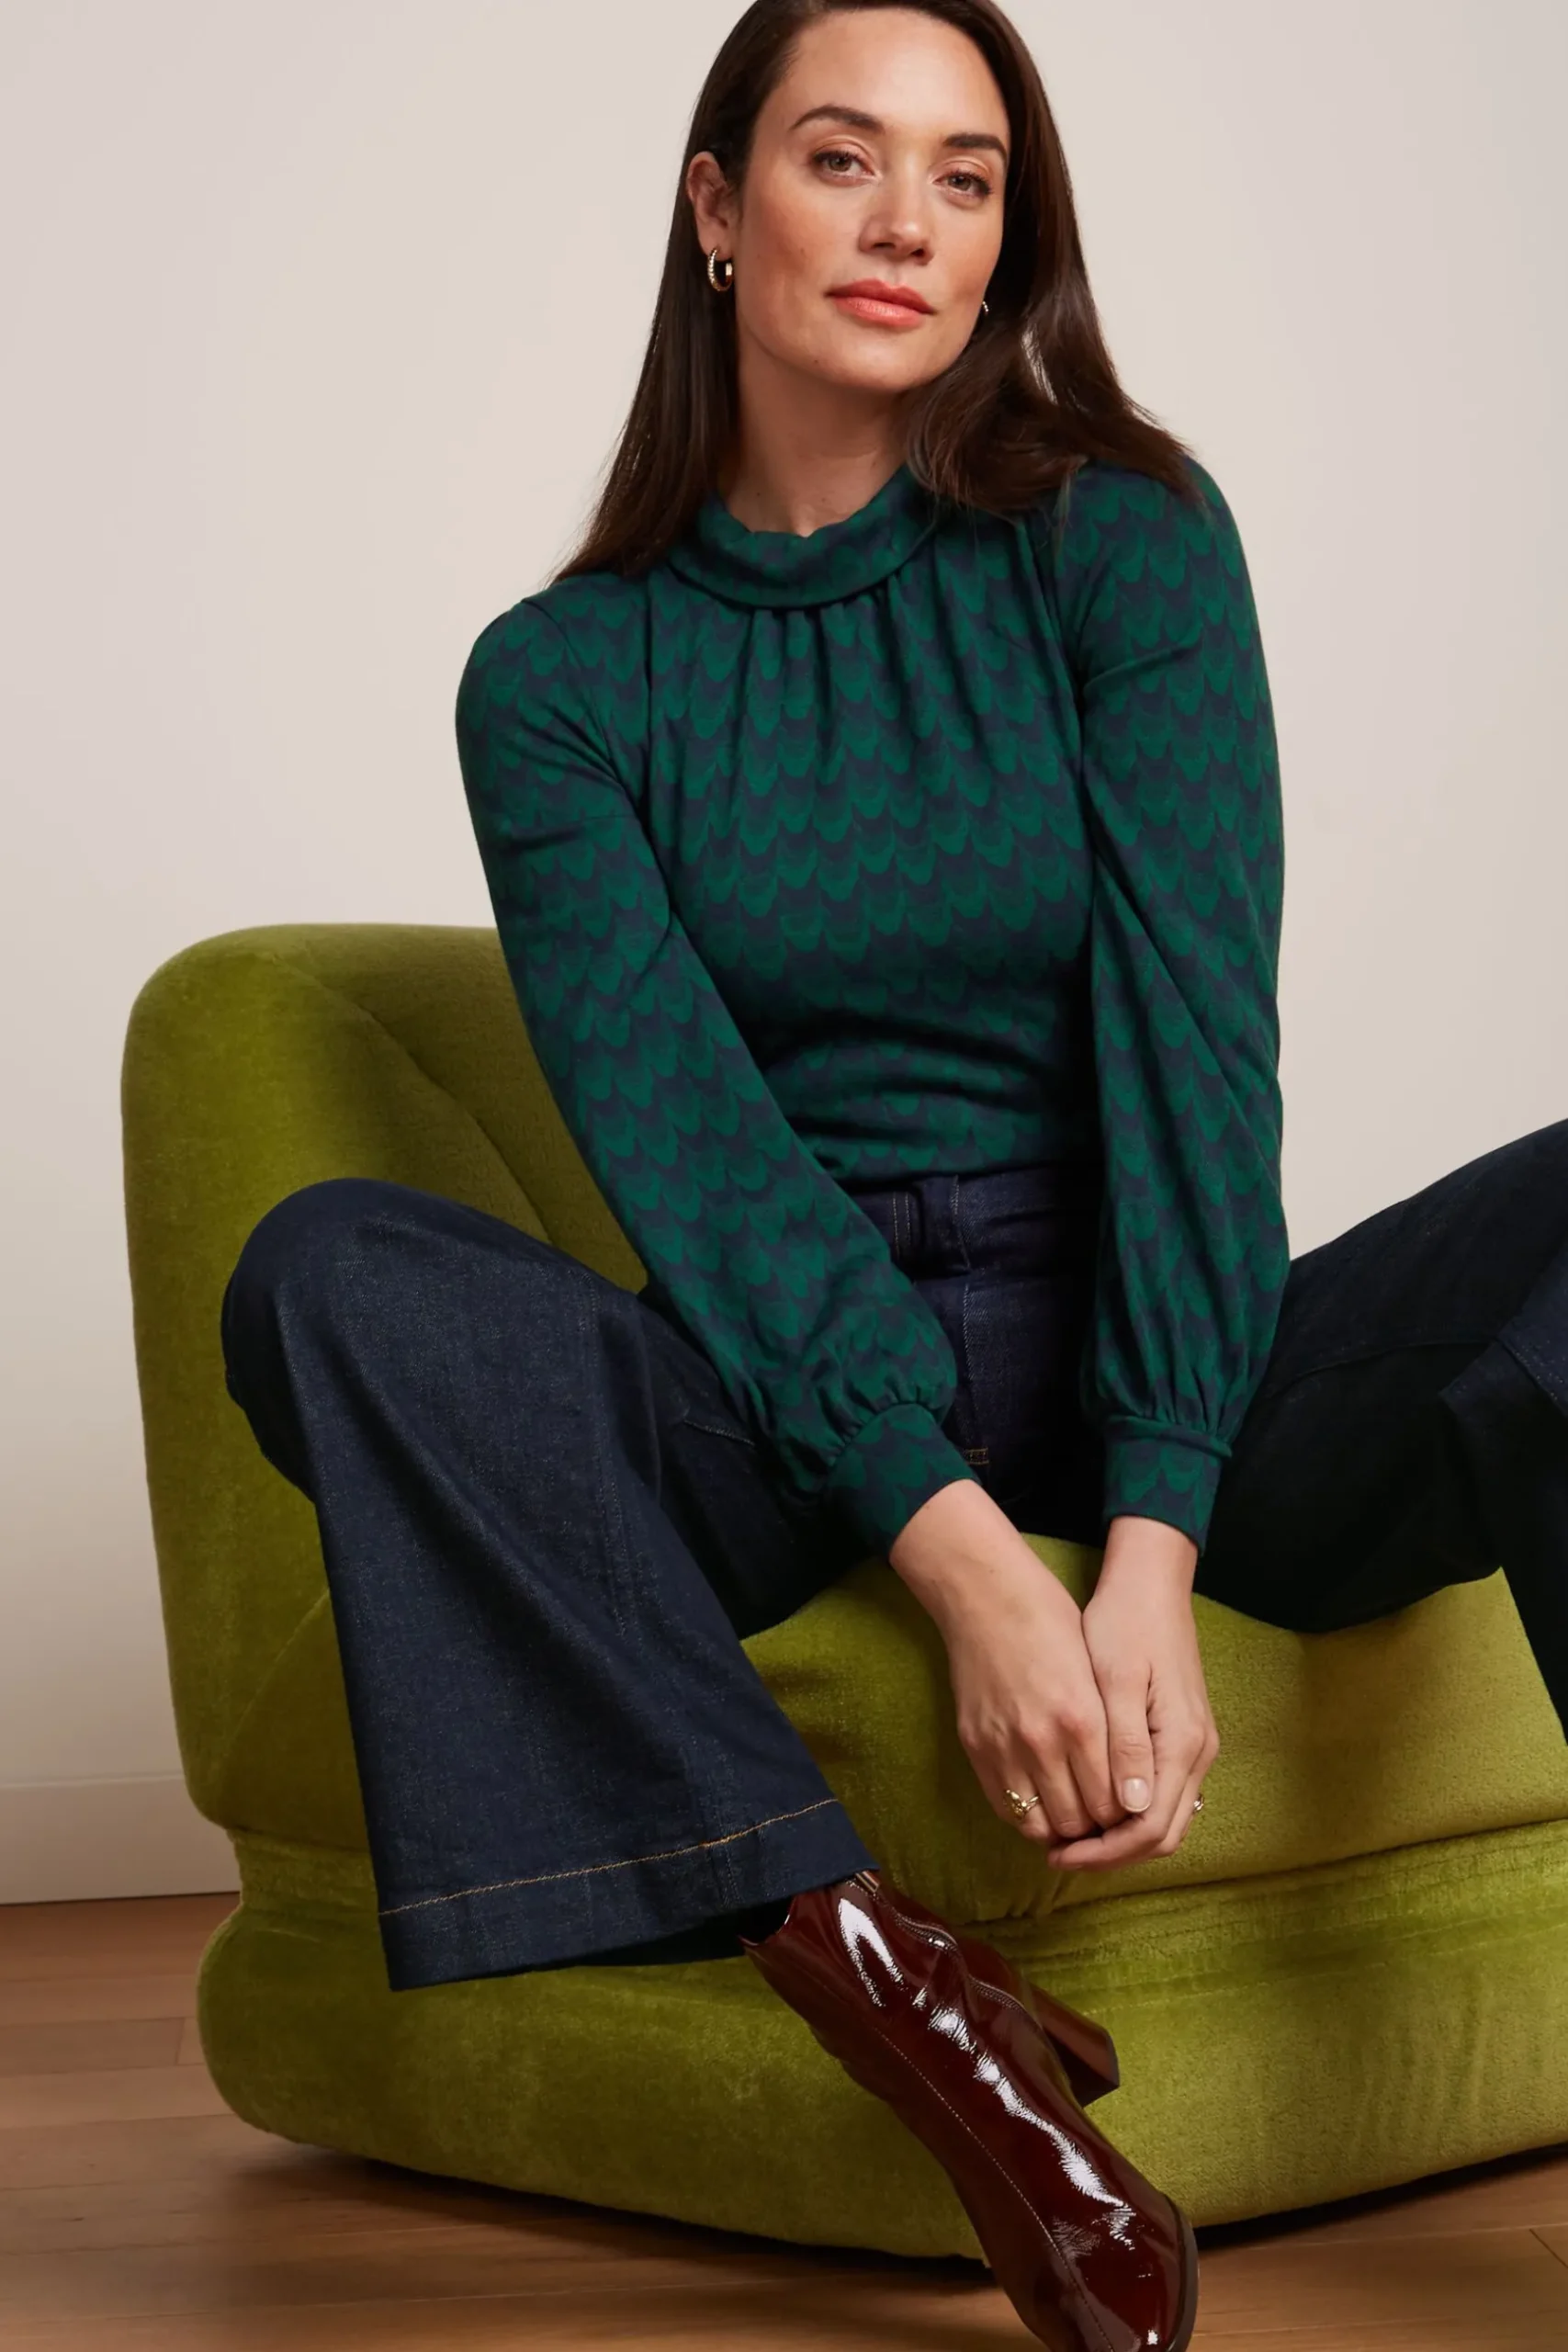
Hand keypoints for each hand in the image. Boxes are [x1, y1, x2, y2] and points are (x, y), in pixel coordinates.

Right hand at [887, 1481, 1124, 1848]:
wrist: (986, 1594)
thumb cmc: (1051, 1622)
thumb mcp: (1098, 1670)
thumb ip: (1116, 1733)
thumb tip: (1130, 1788)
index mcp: (1083, 1719)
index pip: (1113, 1803)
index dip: (1125, 1817)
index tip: (1130, 1812)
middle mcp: (1043, 1741)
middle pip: (1078, 1820)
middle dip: (1097, 1830)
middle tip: (1105, 1822)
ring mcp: (1004, 1746)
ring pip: (1039, 1824)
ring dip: (1060, 1829)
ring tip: (1074, 1818)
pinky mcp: (975, 1745)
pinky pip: (1004, 1806)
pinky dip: (1026, 1815)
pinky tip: (1041, 1803)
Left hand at [1044, 1515, 1217, 1871]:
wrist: (1151, 1586)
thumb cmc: (1125, 1624)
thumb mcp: (1117, 1679)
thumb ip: (1127, 1745)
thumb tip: (1131, 1809)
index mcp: (1183, 1743)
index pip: (1150, 1828)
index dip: (1104, 1852)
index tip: (1059, 1853)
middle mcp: (1198, 1754)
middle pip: (1162, 1835)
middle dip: (1111, 1854)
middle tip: (1059, 1853)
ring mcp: (1195, 1748)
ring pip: (1164, 1820)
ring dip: (1119, 1837)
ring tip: (1070, 1837)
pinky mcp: (1183, 1738)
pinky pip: (1161, 1796)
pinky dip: (1128, 1814)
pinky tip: (1091, 1807)